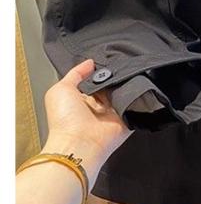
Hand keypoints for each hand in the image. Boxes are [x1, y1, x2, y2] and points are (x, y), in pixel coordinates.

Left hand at [41, 59, 132, 184]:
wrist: (79, 144)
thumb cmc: (64, 120)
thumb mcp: (60, 89)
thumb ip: (75, 73)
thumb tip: (90, 62)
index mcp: (82, 100)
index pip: (95, 81)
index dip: (100, 70)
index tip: (106, 59)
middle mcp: (98, 107)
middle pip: (112, 85)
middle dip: (115, 76)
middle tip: (118, 67)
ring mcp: (113, 114)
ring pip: (125, 92)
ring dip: (126, 84)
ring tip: (126, 77)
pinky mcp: (126, 121)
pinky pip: (136, 106)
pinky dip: (137, 97)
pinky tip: (134, 89)